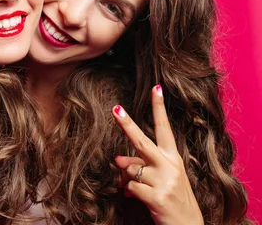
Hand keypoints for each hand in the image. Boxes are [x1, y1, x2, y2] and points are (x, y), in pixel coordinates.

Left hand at [112, 85, 203, 224]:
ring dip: (128, 178)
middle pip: (141, 141)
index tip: (156, 87)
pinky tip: (140, 198)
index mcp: (173, 158)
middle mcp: (170, 166)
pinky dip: (130, 192)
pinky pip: (130, 187)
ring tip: (141, 188)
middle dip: (126, 124)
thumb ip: (141, 165)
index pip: (165, 128)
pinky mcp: (157, 197)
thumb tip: (118, 160)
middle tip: (115, 109)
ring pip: (130, 169)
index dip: (159, 108)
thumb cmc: (173, 199)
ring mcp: (164, 181)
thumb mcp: (162, 179)